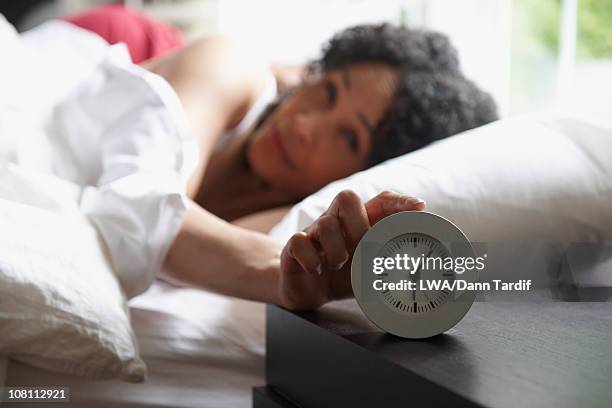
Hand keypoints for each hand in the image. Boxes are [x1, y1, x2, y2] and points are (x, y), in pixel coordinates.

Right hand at [278, 190, 425, 309]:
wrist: (303, 290)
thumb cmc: (339, 276)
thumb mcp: (367, 269)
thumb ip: (386, 262)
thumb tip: (419, 266)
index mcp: (358, 224)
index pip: (380, 201)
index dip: (399, 201)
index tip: (419, 207)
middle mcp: (336, 222)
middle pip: (347, 197)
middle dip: (358, 223)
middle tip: (361, 246)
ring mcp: (313, 232)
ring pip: (325, 223)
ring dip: (337, 250)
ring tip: (338, 266)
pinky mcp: (294, 247)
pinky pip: (300, 242)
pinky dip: (312, 260)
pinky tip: (317, 270)